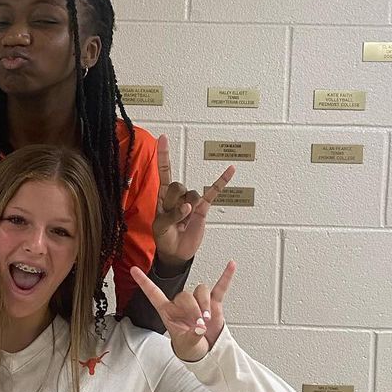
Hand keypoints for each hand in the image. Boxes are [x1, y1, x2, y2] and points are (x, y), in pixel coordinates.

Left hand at [130, 260, 236, 361]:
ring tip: (207, 318)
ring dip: (204, 303)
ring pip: (200, 291)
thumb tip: (200, 327)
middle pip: (185, 294)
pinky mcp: (213, 303)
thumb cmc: (190, 347)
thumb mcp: (187, 345)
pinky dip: (226, 277)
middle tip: (199, 323)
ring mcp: (198, 302)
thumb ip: (192, 337)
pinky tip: (230, 266)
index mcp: (168, 311)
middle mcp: (182, 304)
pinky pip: (220, 287)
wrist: (206, 351)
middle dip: (193, 309)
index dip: (144, 282)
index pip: (154, 294)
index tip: (134, 270)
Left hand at [153, 135, 235, 271]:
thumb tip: (188, 206)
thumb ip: (171, 215)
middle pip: (177, 186)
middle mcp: (177, 195)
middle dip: (174, 201)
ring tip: (182, 221)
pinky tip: (230, 170)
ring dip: (186, 209)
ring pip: (192, 195)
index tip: (163, 138)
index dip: (163, 155)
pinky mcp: (203, 208)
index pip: (164, 171)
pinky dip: (222, 181)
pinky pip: (213, 192)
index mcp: (163, 196)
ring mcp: (191, 201)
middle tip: (172, 215)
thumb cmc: (165, 237)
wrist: (176, 252)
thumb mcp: (160, 227)